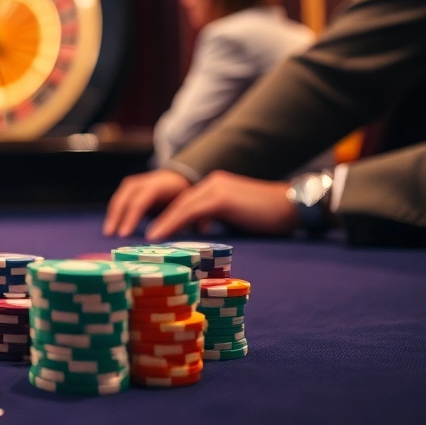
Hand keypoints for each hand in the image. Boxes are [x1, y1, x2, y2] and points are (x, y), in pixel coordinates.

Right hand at [103, 169, 191, 236]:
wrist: (176, 179)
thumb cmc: (180, 195)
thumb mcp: (182, 206)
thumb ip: (172, 220)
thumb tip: (160, 238)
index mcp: (156, 186)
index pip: (139, 202)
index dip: (130, 218)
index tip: (124, 235)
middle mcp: (142, 183)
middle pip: (125, 200)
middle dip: (116, 218)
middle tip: (111, 235)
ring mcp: (133, 184)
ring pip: (119, 199)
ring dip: (112, 216)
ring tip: (108, 233)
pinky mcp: (127, 188)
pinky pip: (118, 201)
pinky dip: (114, 213)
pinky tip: (112, 226)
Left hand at [143, 171, 297, 240]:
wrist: (295, 207)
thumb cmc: (269, 218)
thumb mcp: (235, 219)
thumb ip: (216, 223)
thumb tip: (198, 239)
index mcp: (212, 189)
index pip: (180, 203)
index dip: (161, 219)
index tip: (142, 236)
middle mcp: (209, 184)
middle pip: (173, 201)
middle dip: (150, 218)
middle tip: (129, 236)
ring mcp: (215, 188)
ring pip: (178, 205)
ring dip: (157, 223)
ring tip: (138, 240)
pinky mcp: (221, 197)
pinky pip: (189, 210)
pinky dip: (171, 223)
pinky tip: (157, 235)